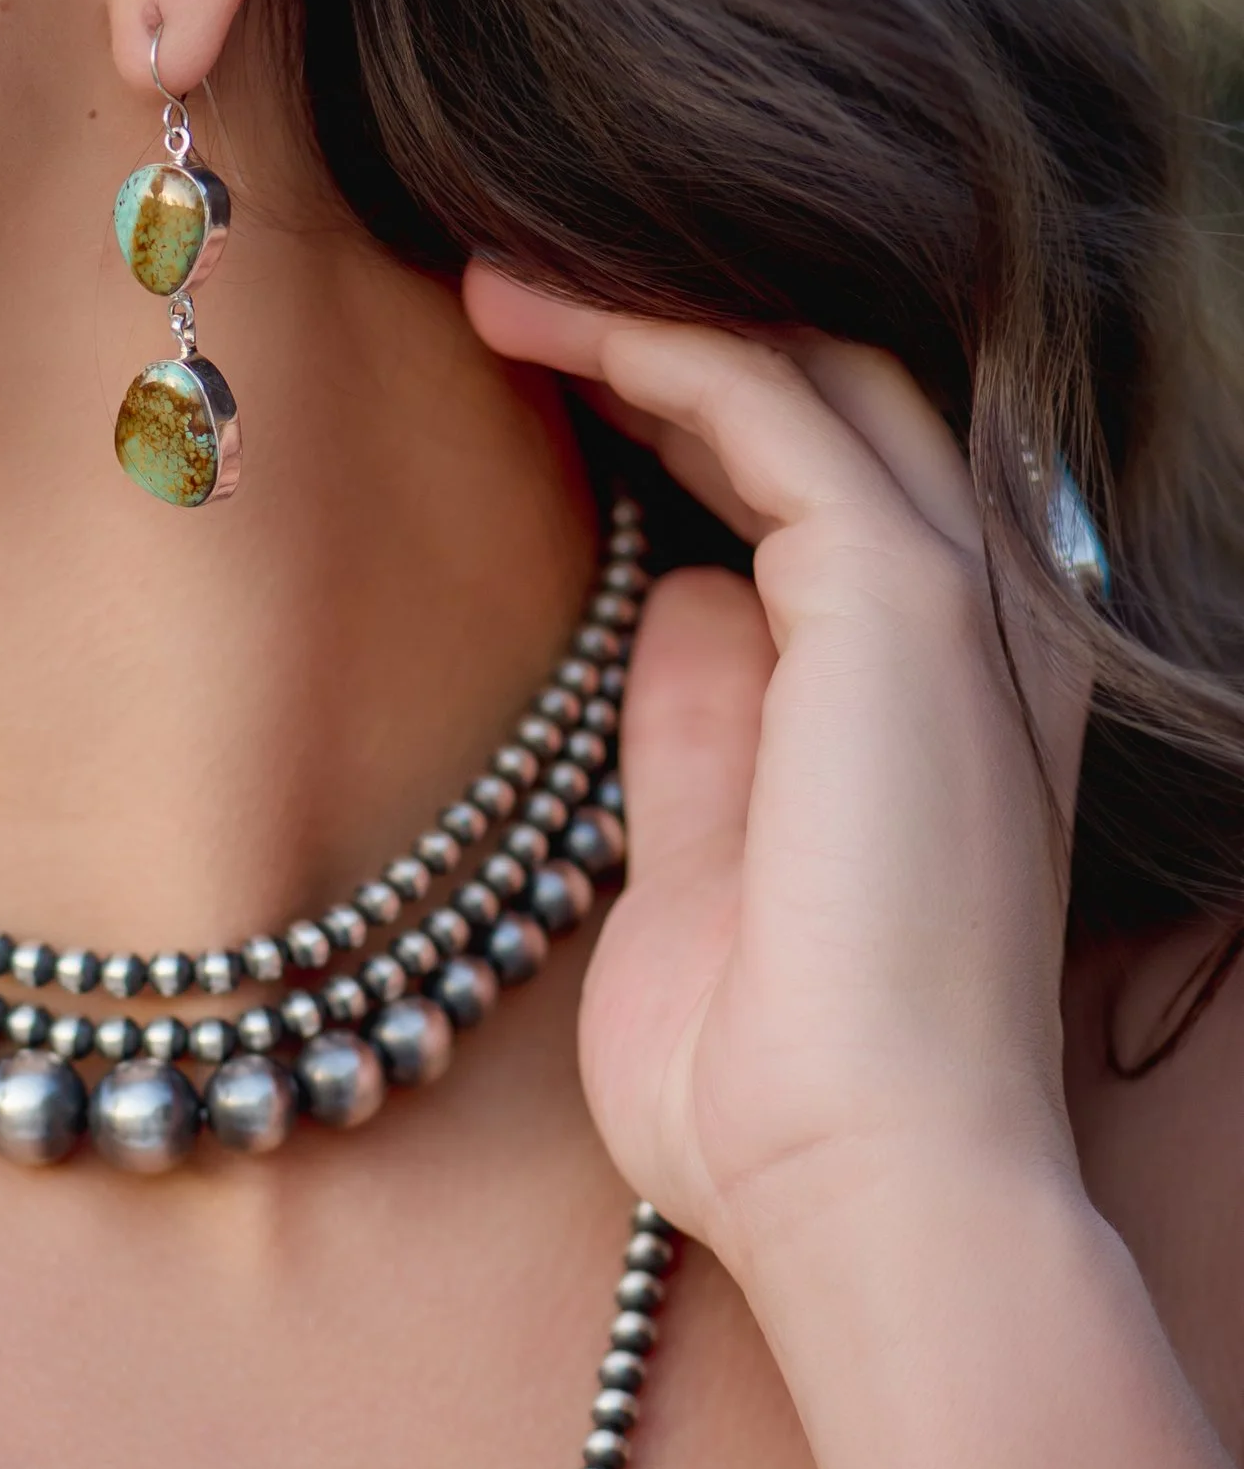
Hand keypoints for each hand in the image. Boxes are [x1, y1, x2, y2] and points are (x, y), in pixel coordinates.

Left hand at [466, 268, 1094, 1294]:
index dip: (686, 406)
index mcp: (943, 700)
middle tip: (501, 298)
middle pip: (830, 401)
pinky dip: (650, 340)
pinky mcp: (901, 602)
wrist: (860, 1185)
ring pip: (809, 375)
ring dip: (643, 310)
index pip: (826, 487)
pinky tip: (532, 320)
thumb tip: (675, 598)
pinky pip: (771, 406)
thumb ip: (701, 729)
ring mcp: (958, 608)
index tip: (541, 376)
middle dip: (666, 331)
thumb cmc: (768, 1088)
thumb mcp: (701, 873)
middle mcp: (978, 632)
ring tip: (489, 284)